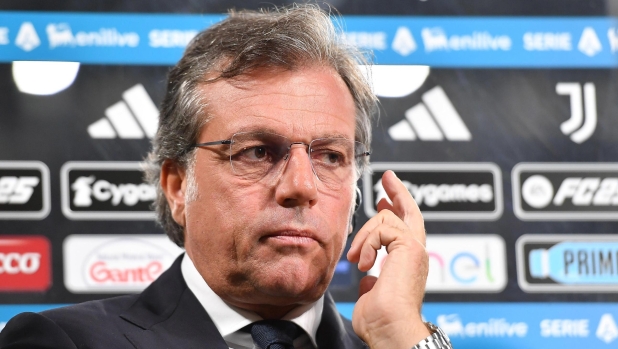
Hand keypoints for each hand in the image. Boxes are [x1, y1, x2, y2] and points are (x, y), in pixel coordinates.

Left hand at [347, 170, 429, 348]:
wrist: (391, 330)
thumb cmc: (381, 322)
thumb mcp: (371, 296)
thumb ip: (372, 283)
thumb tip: (367, 280)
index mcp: (408, 263)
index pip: (405, 229)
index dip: (395, 210)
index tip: (384, 199)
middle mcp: (416, 253)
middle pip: (411, 211)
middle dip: (397, 191)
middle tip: (387, 177)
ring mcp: (416, 248)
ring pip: (387, 218)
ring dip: (364, 236)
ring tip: (357, 259)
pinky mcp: (410, 246)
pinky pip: (383, 227)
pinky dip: (368, 243)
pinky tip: (363, 262)